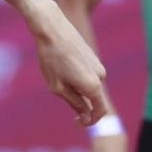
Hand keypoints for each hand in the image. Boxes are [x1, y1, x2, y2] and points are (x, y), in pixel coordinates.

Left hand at [29, 2, 108, 124]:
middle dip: (78, 100)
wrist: (51, 29)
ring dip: (75, 86)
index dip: (89, 122)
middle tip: (58, 90)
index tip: (76, 122)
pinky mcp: (93, 56)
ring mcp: (98, 64)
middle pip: (93, 98)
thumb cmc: (51, 59)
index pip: (100, 112)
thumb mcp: (58, 87)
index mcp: (93, 87)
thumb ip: (74, 103)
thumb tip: (86, 115)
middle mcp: (100, 76)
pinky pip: (87, 73)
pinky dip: (76, 75)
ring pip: (88, 85)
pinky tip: (60, 63)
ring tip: (56, 73)